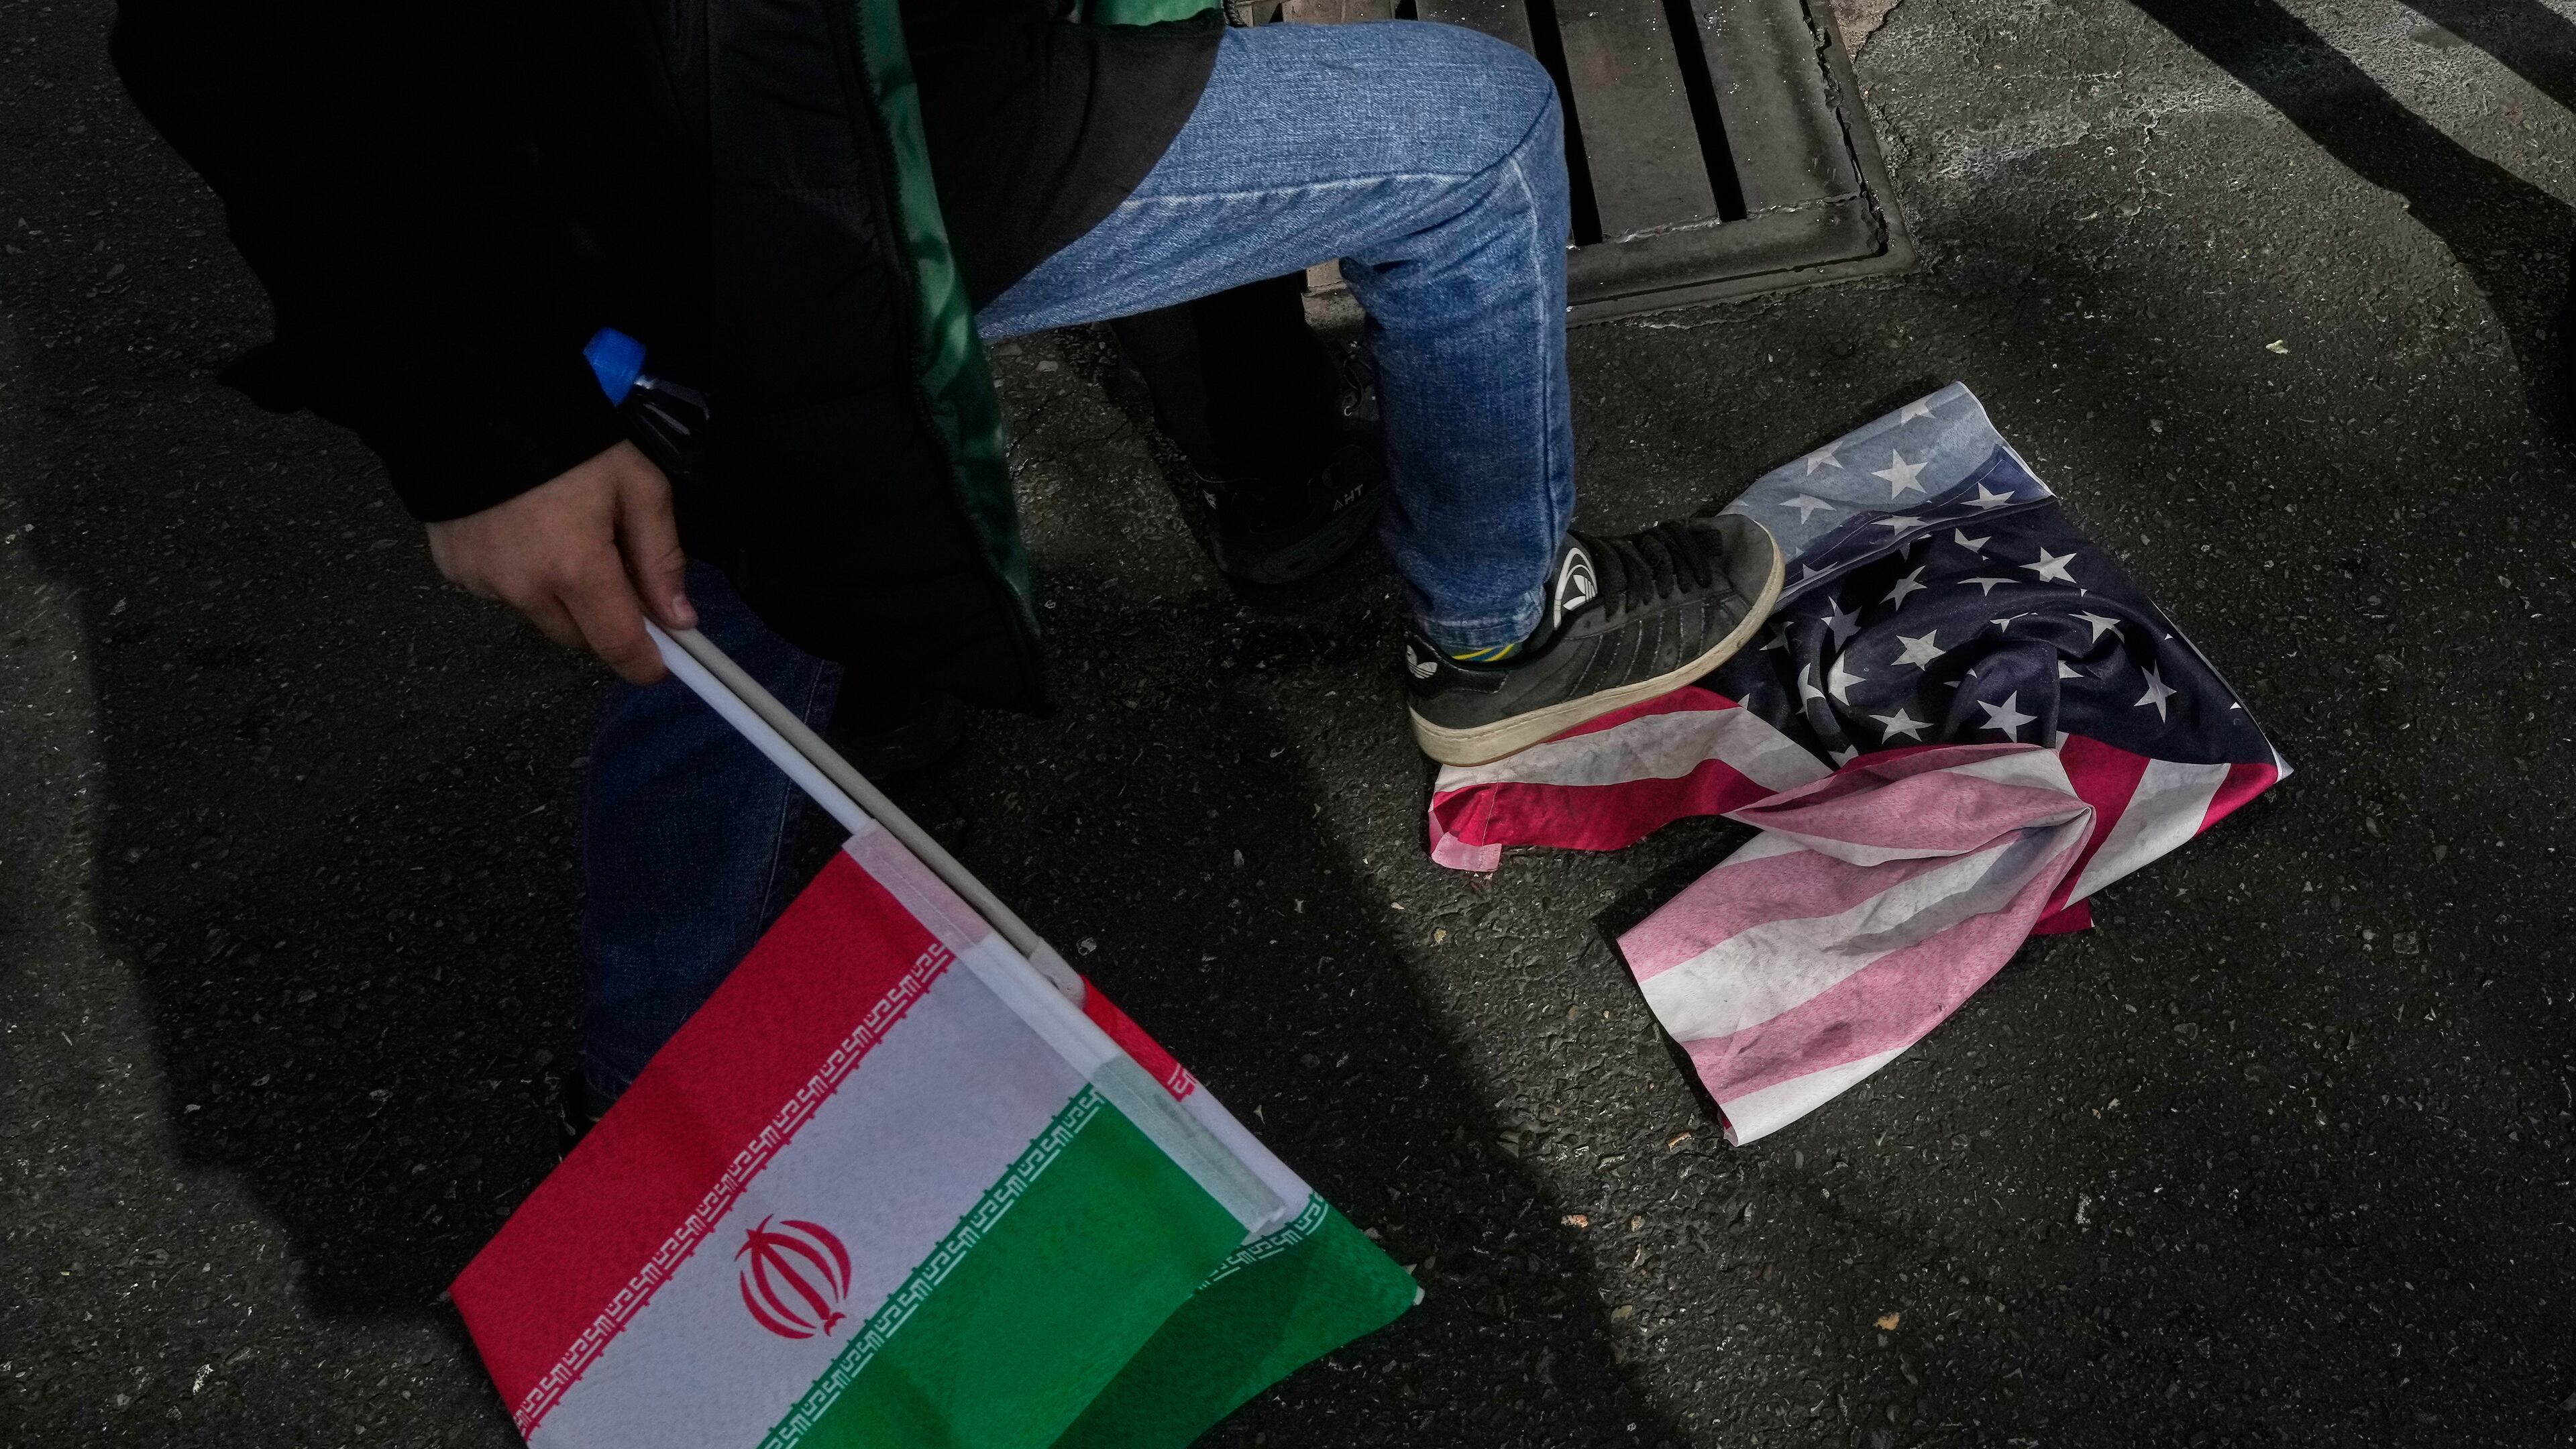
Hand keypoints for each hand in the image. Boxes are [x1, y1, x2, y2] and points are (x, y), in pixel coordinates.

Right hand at [424, 441, 698, 684]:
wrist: (472, 404)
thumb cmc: (569, 443)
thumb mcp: (637, 486)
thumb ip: (661, 557)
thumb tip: (680, 620)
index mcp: (576, 569)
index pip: (616, 645)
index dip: (643, 663)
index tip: (660, 666)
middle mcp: (525, 589)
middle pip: (579, 638)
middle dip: (603, 621)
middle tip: (615, 577)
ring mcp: (483, 583)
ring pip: (539, 617)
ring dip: (560, 599)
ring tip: (563, 540)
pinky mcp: (454, 571)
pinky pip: (502, 593)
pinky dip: (519, 578)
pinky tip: (521, 533)